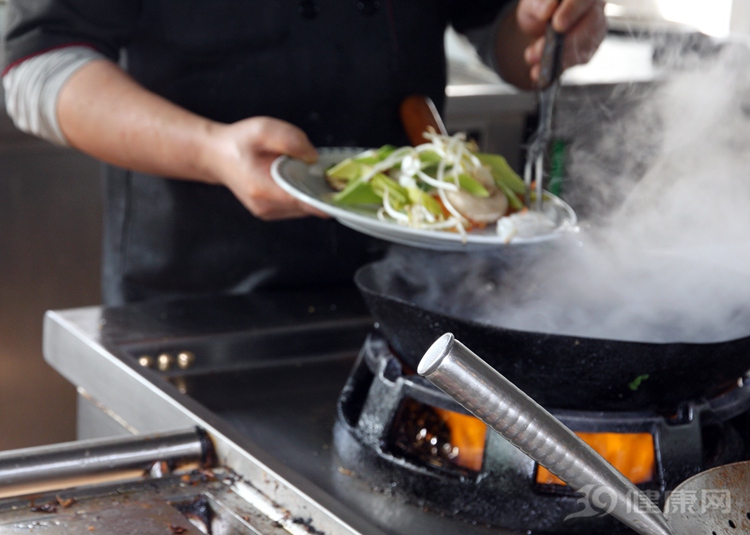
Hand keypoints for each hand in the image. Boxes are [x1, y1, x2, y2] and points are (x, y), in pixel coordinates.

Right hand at [209, 117, 327, 220]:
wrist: (215, 156)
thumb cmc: (237, 142)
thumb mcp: (263, 129)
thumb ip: (291, 140)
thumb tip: (313, 157)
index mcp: (264, 189)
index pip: (305, 202)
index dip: (327, 197)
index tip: (343, 190)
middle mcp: (267, 207)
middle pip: (309, 206)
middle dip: (322, 190)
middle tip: (331, 173)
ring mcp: (269, 213)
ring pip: (305, 208)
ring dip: (313, 192)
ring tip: (313, 172)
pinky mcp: (272, 212)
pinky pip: (297, 206)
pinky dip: (304, 193)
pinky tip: (301, 178)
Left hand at [517, 0, 606, 82]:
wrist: (538, 25)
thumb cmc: (539, 8)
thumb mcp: (531, 4)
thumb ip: (538, 4)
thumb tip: (548, 10)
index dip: (572, 11)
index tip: (557, 25)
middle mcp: (595, 9)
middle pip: (590, 24)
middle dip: (564, 41)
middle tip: (539, 50)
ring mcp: (595, 30)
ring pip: (584, 45)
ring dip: (557, 57)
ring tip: (532, 58)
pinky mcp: (589, 50)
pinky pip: (578, 60)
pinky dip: (557, 67)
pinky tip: (538, 70)